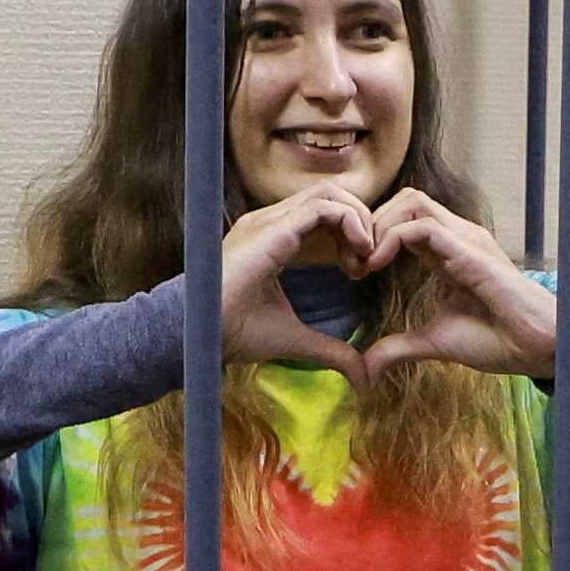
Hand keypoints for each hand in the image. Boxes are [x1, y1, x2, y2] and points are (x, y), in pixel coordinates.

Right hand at [210, 180, 380, 372]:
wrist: (201, 332)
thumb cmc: (234, 332)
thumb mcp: (296, 340)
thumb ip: (331, 351)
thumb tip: (363, 377)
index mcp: (274, 239)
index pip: (323, 213)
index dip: (352, 236)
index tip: (360, 273)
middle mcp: (271, 222)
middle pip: (330, 195)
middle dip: (361, 223)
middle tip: (369, 262)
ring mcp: (270, 220)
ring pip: (329, 193)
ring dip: (359, 221)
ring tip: (365, 257)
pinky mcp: (274, 227)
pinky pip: (324, 206)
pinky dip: (351, 222)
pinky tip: (359, 254)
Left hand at [357, 189, 561, 381]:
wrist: (534, 348)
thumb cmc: (496, 340)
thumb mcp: (433, 343)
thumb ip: (399, 347)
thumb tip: (365, 369)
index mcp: (447, 251)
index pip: (403, 218)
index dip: (372, 235)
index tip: (354, 271)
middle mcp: (456, 236)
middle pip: (403, 199)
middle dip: (370, 223)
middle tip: (353, 261)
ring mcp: (464, 238)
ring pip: (410, 201)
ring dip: (378, 226)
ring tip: (364, 261)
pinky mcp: (469, 249)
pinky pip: (421, 226)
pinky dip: (391, 238)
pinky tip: (377, 264)